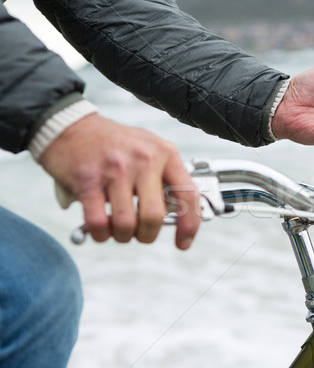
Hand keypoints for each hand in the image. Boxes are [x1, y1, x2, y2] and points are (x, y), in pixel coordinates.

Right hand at [39, 114, 200, 249]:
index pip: (188, 195)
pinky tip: (100, 229)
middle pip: (154, 217)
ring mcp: (116, 169)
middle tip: (139, 234)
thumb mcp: (149, 150)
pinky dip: (100, 234)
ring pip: (126, 224)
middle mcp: (144, 159)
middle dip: (147, 235)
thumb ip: (166, 178)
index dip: (189, 225)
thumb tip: (180, 215)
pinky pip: (99, 222)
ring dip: (122, 236)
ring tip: (117, 229)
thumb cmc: (114, 144)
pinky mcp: (88, 179)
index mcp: (165, 153)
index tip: (182, 242)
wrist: (70, 125)